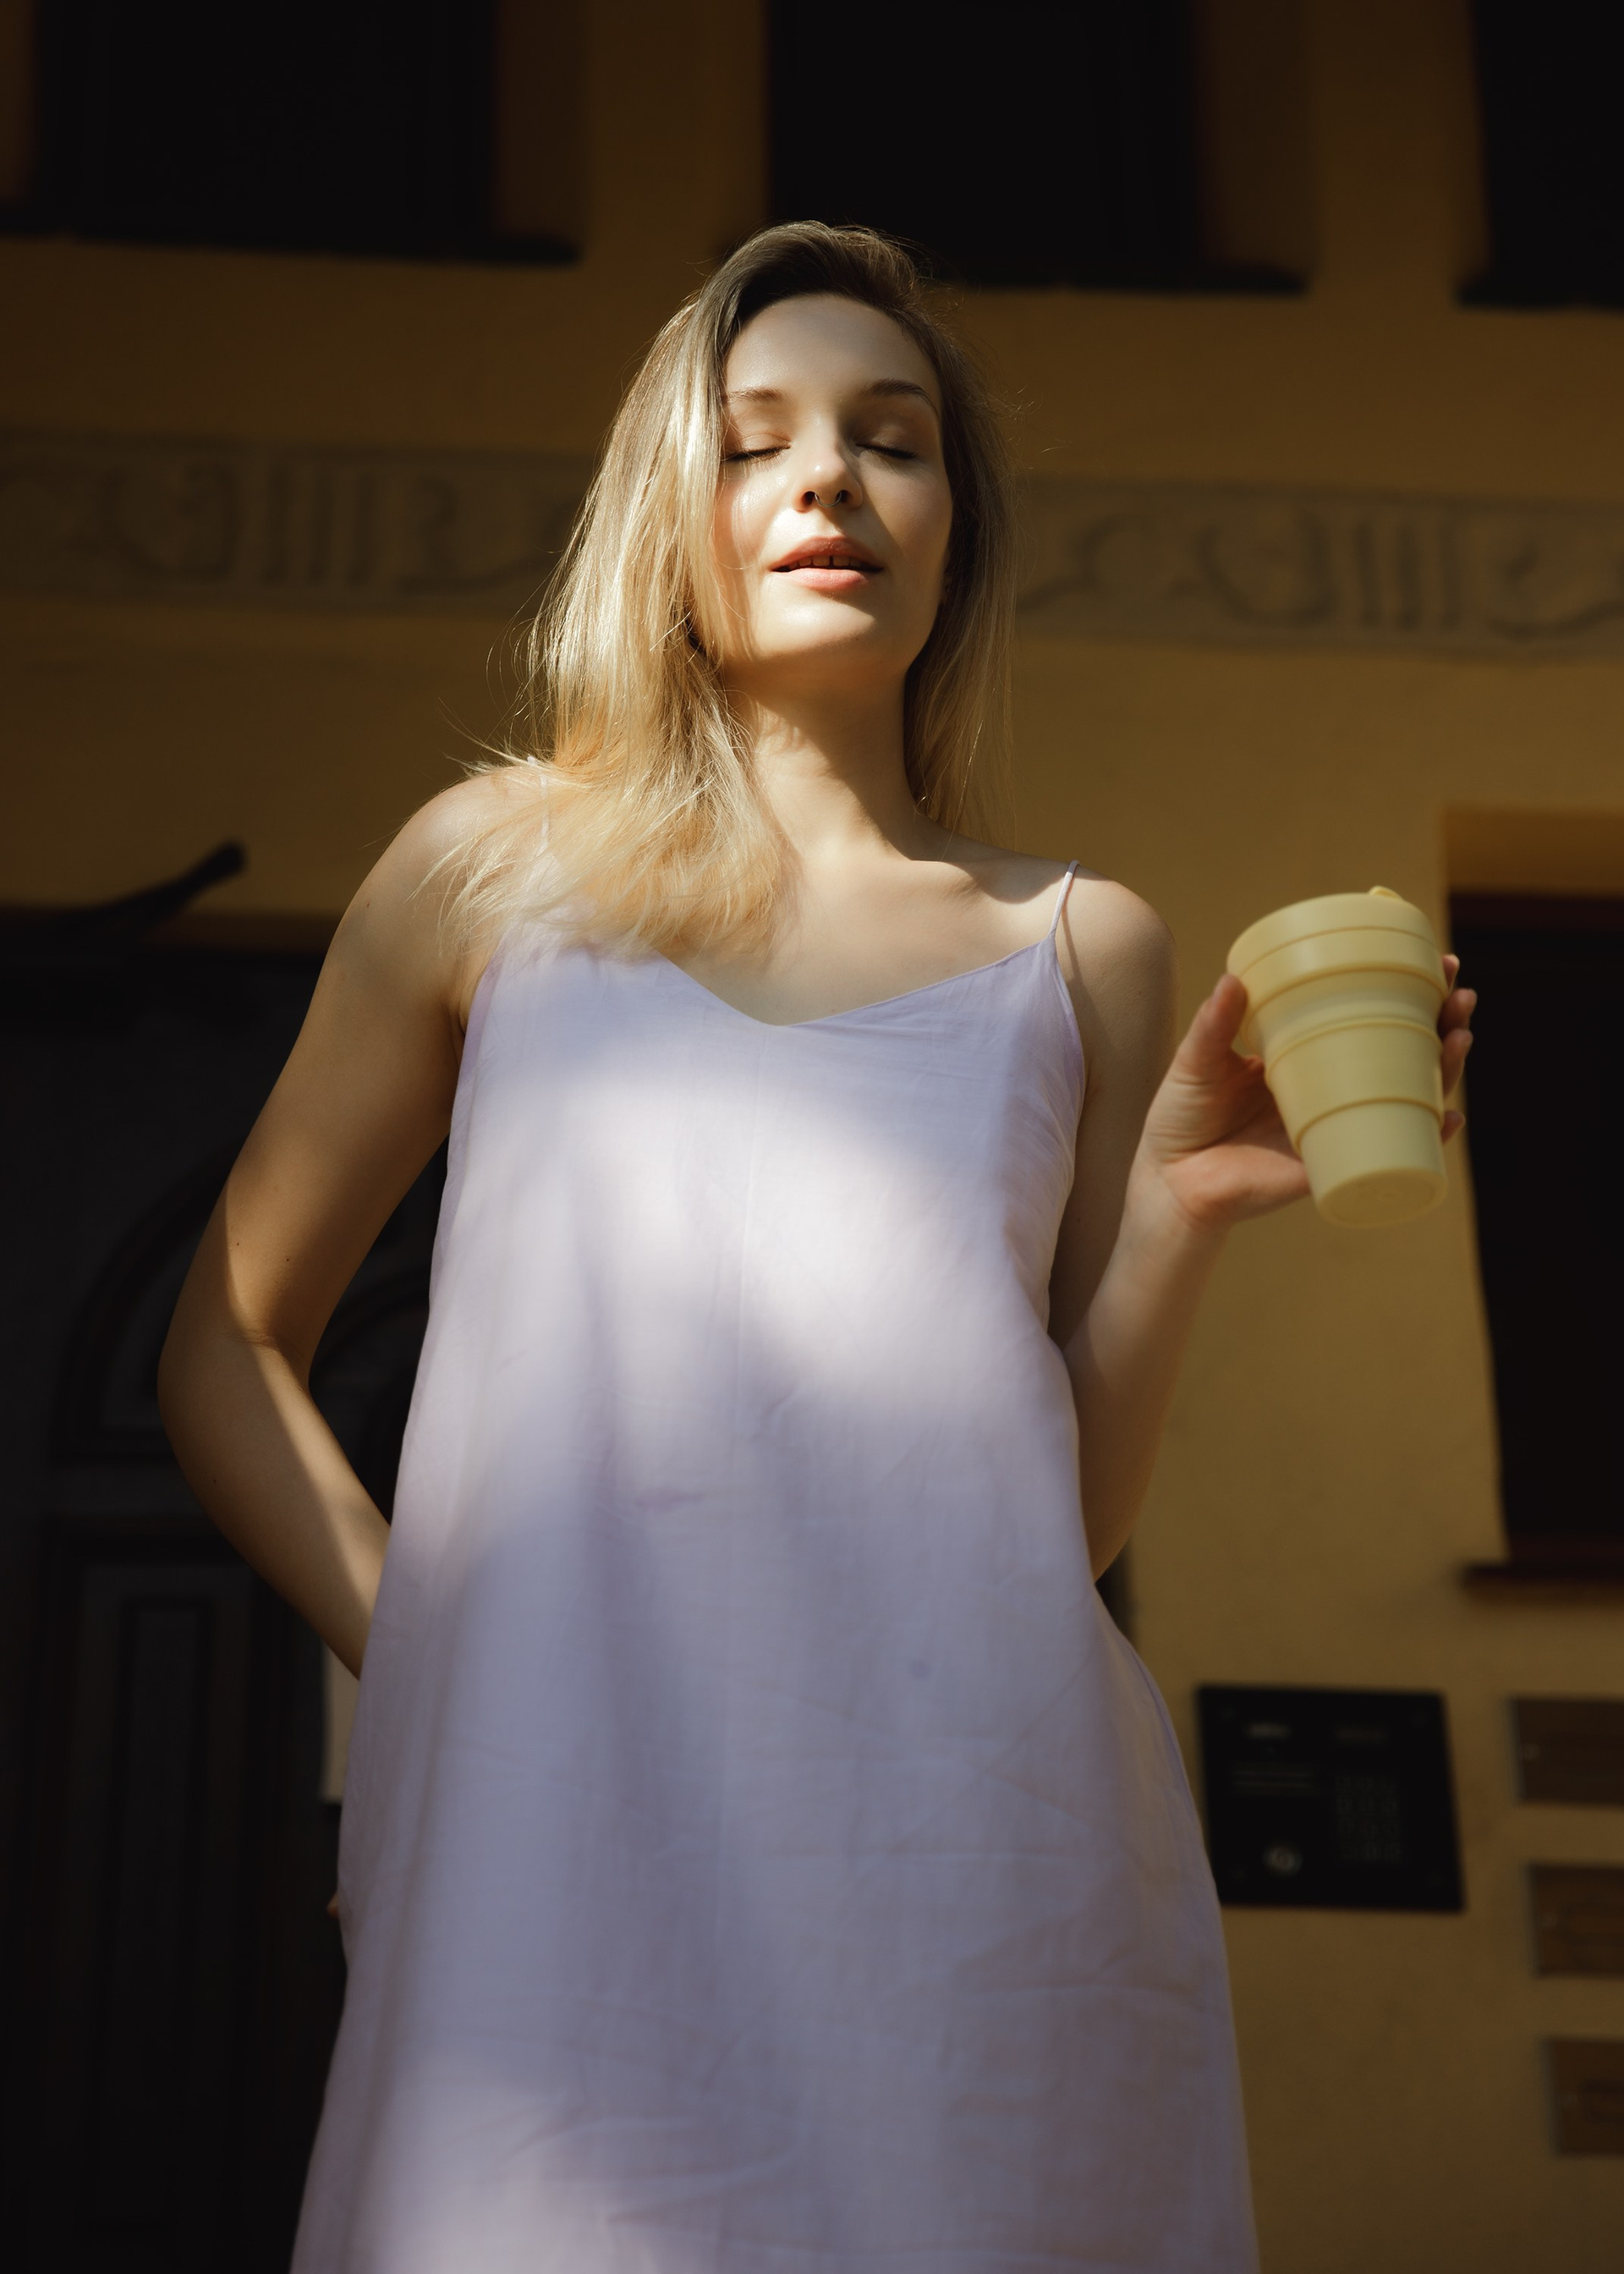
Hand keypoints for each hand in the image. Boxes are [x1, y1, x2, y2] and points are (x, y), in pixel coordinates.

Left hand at [1135, 956, 1476, 1236]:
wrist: (1170, 1181)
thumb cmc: (1183, 1117)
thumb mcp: (1199, 1061)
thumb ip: (1215, 1024)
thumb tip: (1234, 979)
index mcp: (1308, 1057)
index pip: (1367, 1016)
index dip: (1407, 992)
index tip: (1433, 962)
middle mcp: (1332, 1091)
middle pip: (1405, 1053)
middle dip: (1444, 1023)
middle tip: (1460, 994)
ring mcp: (1337, 1126)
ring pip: (1408, 1097)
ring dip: (1446, 1070)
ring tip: (1461, 1037)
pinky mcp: (1331, 1166)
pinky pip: (1388, 1152)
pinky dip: (1425, 1138)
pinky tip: (1448, 1117)